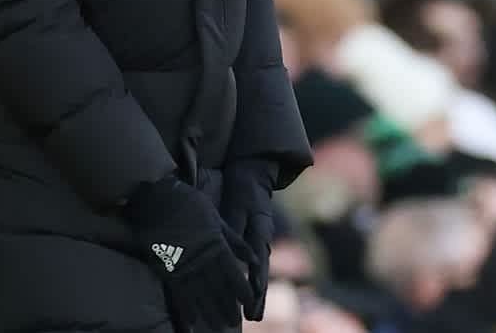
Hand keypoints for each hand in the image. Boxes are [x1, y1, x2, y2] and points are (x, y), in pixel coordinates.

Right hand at [122, 175, 255, 328]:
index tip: (248, 302)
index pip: (232, 274)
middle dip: (226, 307)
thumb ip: (234, 242)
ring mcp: (182, 265)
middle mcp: (201, 259)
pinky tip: (192, 323)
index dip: (241, 290)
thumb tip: (253, 258)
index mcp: (216, 246)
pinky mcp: (165, 268)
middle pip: (217, 289)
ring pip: (199, 295)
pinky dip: (185, 310)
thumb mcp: (217, 219)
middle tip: (232, 322)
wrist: (159, 197)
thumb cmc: (190, 204)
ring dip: (209, 312)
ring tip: (217, 326)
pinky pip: (177, 294)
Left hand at [220, 162, 277, 320]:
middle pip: (263, 271)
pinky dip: (254, 286)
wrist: (254, 178)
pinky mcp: (257, 245)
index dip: (256, 274)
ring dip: (258, 296)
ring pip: (261, 274)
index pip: (259, 256)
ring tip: (254, 317)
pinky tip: (250, 301)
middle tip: (253, 317)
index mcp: (261, 228)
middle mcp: (264, 239)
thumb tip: (231, 250)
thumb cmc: (243, 190)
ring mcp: (263, 243)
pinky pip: (256, 269)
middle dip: (258, 296)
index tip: (254, 290)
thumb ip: (235, 228)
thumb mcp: (237, 206)